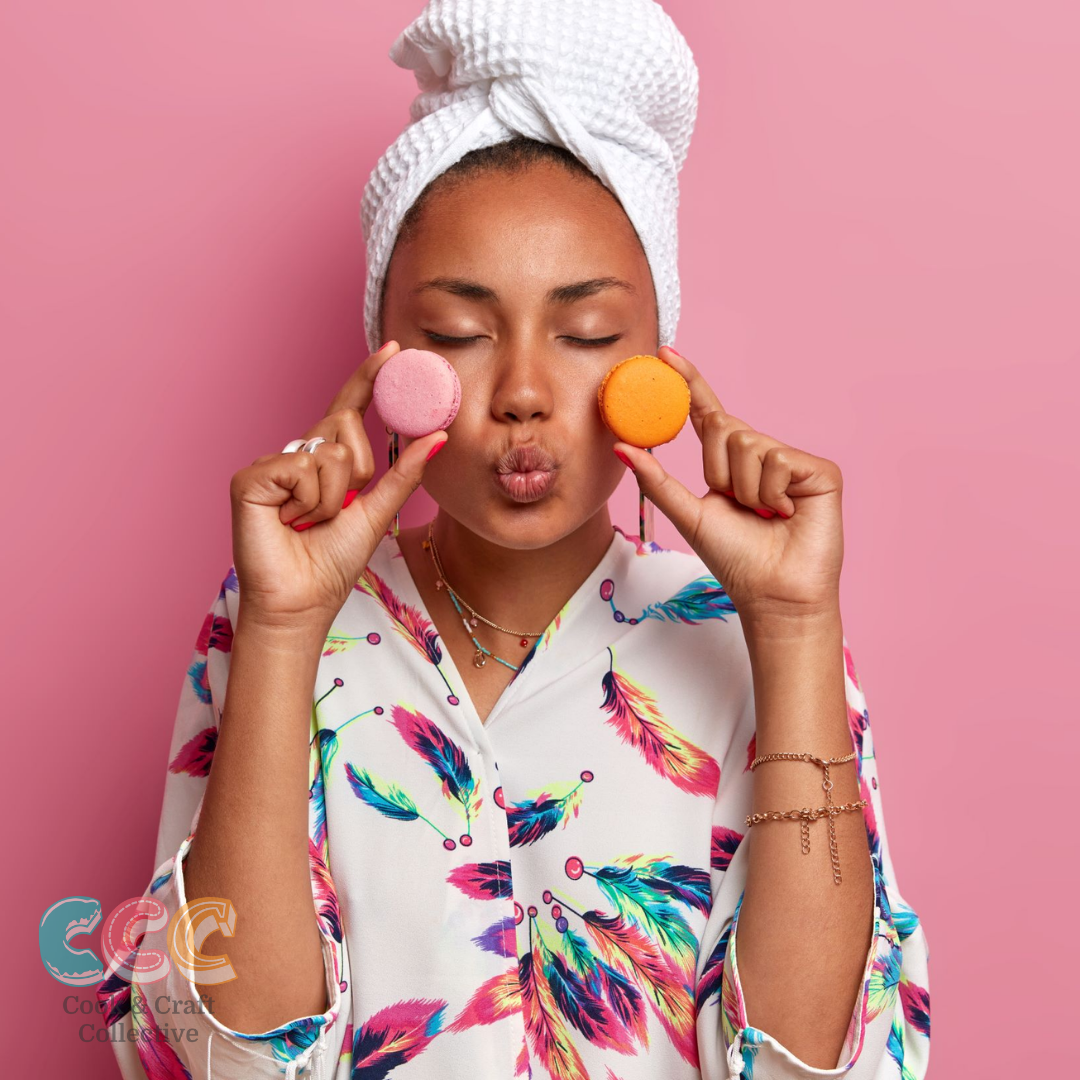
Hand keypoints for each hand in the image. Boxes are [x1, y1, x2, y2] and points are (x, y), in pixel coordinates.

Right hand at [229, 341, 447, 633]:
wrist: (301, 602)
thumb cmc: (332, 562)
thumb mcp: (378, 511)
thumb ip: (404, 472)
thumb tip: (438, 435)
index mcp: (325, 460)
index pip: (350, 408)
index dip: (369, 378)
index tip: (395, 349)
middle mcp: (298, 455)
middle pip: (344, 424)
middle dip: (355, 470)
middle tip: (335, 510)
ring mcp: (272, 465)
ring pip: (327, 449)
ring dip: (332, 496)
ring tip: (309, 522)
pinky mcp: (249, 478)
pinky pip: (300, 467)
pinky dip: (306, 501)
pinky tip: (289, 521)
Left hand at [613, 346, 843, 624]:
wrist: (774, 594)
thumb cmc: (736, 560)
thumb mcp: (689, 515)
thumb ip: (657, 479)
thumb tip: (621, 446)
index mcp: (731, 464)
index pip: (709, 414)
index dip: (690, 383)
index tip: (665, 353)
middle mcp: (762, 455)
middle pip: (725, 429)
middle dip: (720, 471)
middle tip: (738, 507)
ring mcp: (792, 461)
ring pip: (749, 444)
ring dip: (747, 489)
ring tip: (764, 515)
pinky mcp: (820, 470)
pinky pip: (778, 459)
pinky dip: (772, 492)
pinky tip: (786, 514)